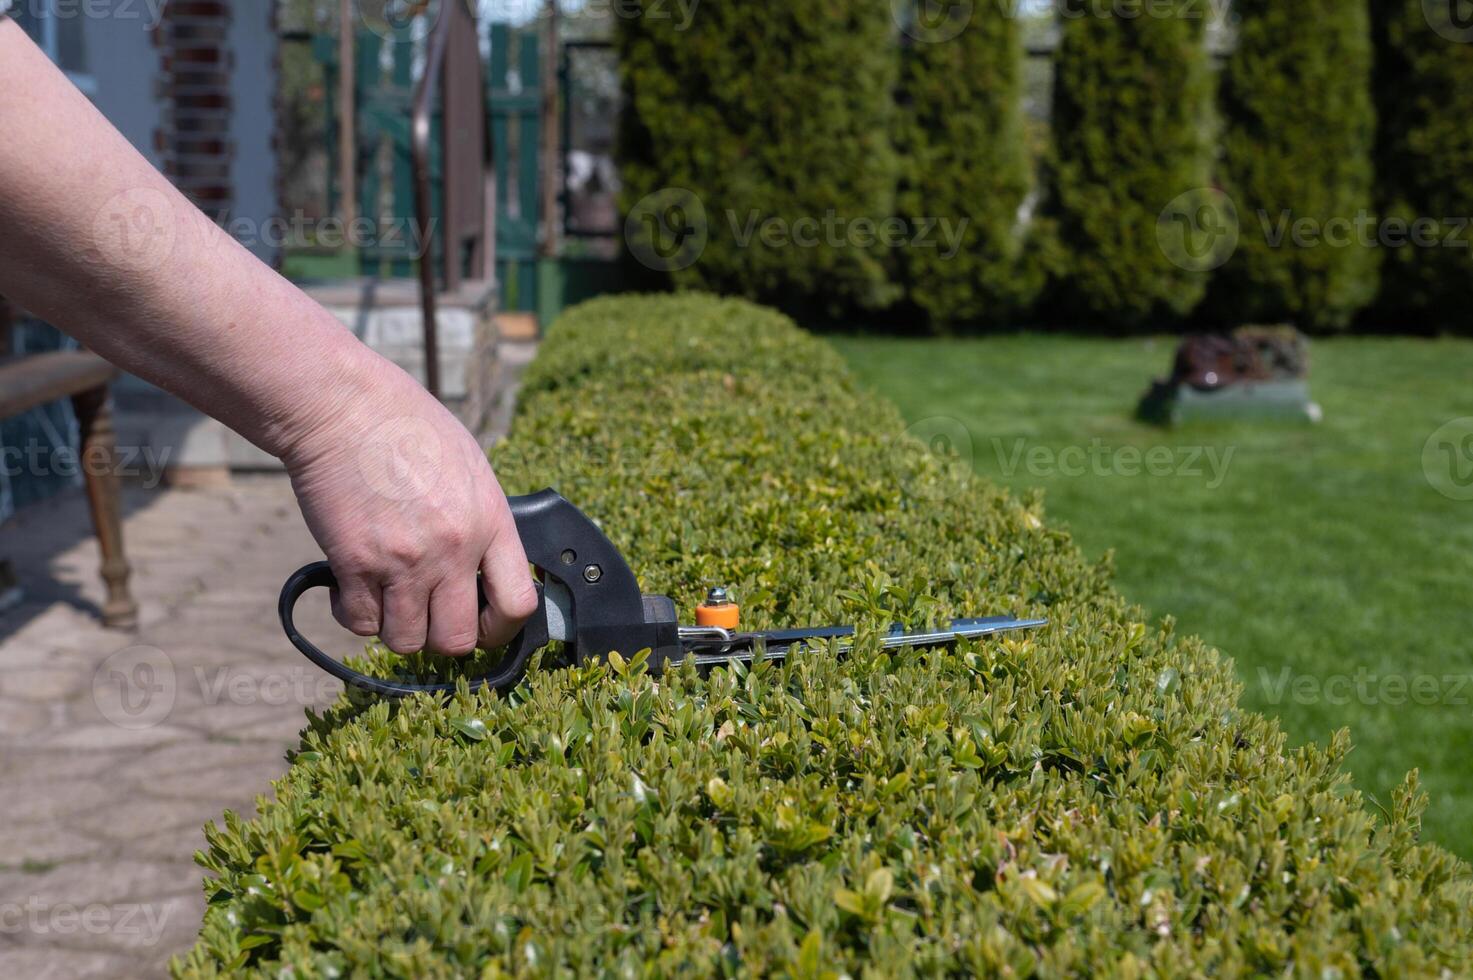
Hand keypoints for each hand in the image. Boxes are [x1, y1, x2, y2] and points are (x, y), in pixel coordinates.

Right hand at [281, 360, 538, 655]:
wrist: (341, 406)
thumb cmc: (405, 425)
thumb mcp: (469, 467)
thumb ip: (481, 520)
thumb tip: (485, 566)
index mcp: (489, 521)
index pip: (517, 605)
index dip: (501, 628)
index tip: (484, 624)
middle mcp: (452, 549)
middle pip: (457, 640)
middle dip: (443, 637)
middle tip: (429, 616)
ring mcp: (402, 561)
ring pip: (406, 641)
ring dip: (397, 628)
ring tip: (389, 597)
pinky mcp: (354, 564)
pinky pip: (360, 623)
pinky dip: (356, 614)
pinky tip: (354, 587)